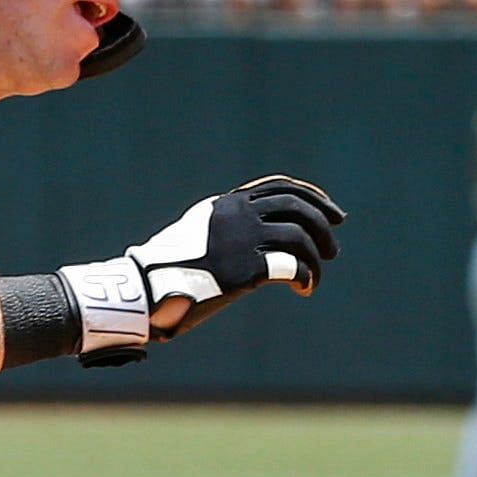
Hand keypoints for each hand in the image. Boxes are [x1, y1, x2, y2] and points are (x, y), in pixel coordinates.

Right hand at [60, 174, 346, 363]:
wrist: (143, 290)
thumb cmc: (165, 270)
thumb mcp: (195, 234)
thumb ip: (224, 227)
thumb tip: (250, 236)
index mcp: (226, 204)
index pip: (280, 186)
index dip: (312, 197)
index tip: (331, 212)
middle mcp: (237, 215)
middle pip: (298, 207)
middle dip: (323, 226)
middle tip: (332, 249)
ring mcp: (241, 240)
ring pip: (300, 237)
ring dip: (317, 259)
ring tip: (315, 276)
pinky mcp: (244, 270)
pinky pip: (291, 267)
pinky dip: (306, 277)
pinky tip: (304, 290)